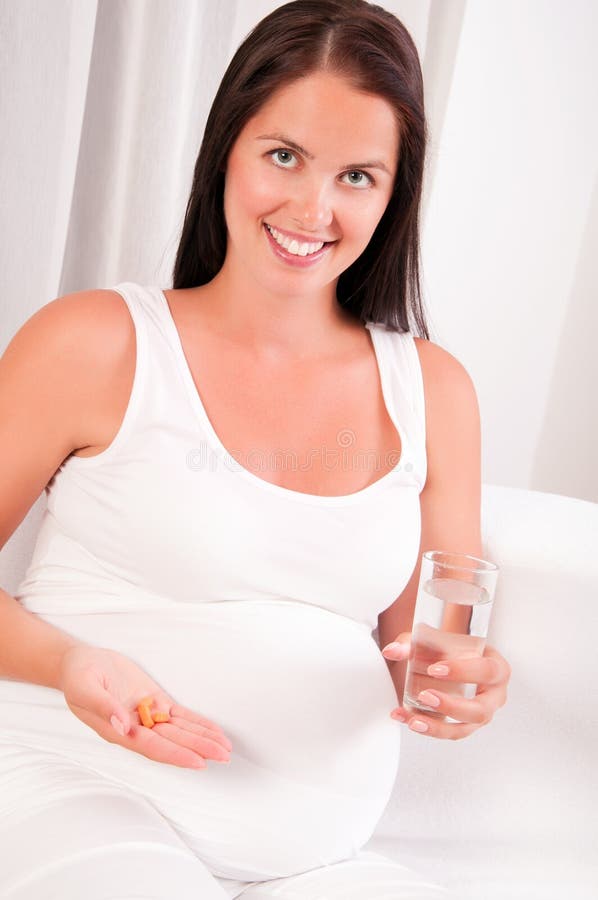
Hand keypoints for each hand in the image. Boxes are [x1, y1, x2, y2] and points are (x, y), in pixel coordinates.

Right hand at [59, 644, 232, 767]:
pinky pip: (179, 715)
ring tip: (225, 748)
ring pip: (180, 730)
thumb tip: (123, 725)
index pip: (152, 747)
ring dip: (202, 738)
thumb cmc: (78, 677)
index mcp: (118, 731)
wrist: (80, 663)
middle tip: (224, 756)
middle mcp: (136, 728)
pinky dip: (196, 722)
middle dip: (199, 749)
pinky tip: (212, 730)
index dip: (176, 754)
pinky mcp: (154, 701)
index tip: (198, 762)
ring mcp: (147, 715)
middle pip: (173, 742)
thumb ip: (104, 707)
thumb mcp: (85, 688)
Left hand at [382, 632, 510, 739]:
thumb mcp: (435, 640)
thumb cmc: (451, 648)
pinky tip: (406, 719)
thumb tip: (390, 650)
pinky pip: (449, 733)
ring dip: (438, 727)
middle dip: (451, 706)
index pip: (487, 671)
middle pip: (480, 709)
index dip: (463, 672)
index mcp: (496, 668)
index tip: (435, 669)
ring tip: (413, 719)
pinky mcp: (466, 725)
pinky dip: (427, 728)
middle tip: (425, 695)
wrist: (450, 658)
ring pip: (465, 728)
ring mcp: (481, 714)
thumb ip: (411, 643)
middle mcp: (494, 695)